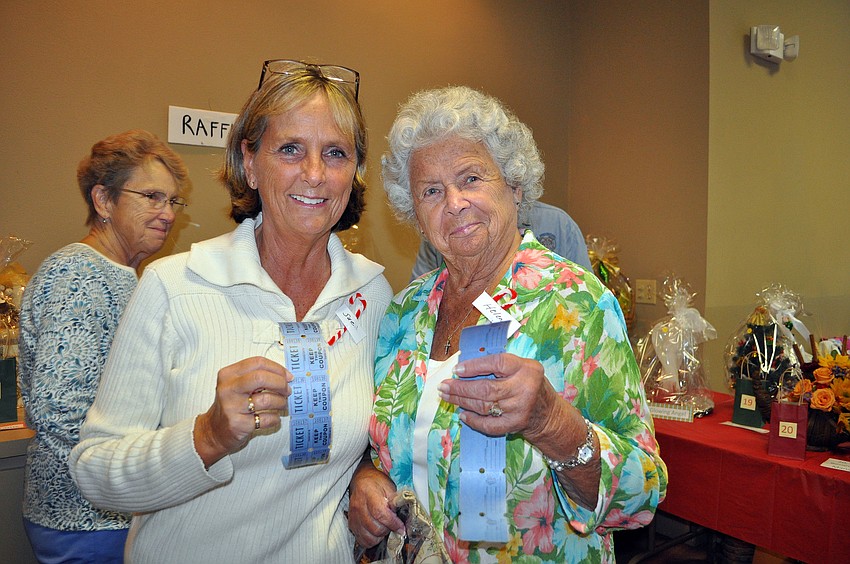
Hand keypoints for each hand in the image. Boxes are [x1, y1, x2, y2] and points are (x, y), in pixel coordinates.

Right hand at [193, 356, 291, 467]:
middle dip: (280, 383)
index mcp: (228, 374)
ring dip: (281, 402)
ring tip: (282, 405)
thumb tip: (286, 376)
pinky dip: (275, 418)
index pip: (257, 363)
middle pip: (261, 378)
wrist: (214, 430)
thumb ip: (257, 377)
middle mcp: (228, 389)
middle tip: (287, 390)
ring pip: (267, 399)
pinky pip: (266, 419)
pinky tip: (273, 417)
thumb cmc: (232, 405)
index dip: (277, 368)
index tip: (288, 376)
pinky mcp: (238, 424)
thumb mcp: (238, 385)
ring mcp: (232, 407)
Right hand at [348, 462, 404, 548]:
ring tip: (385, 528)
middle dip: (388, 530)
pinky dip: (371, 541)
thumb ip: (395, 501)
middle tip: (393, 525)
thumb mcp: (389, 487)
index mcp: (368, 493)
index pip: (380, 513)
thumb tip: (402, 517)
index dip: (392, 523)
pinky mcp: (351, 524)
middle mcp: (358, 506)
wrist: (362, 480)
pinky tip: (377, 533)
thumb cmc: (377, 483)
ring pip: (368, 537)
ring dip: (380, 536)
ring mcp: (353, 517)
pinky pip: (362, 540)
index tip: (401, 528)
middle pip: (375, 528)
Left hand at [437, 352, 565, 443]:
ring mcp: (520, 409)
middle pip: (486, 388)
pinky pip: (488, 424)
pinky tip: (462, 414)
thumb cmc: (529, 385)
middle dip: (460, 388)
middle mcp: (524, 388)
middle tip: (444, 386)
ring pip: (484, 406)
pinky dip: (473, 420)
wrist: (548, 414)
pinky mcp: (515, 425)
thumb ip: (498, 365)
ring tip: (447, 396)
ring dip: (461, 401)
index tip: (457, 370)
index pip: (497, 363)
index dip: (474, 366)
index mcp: (526, 368)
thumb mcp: (522, 368)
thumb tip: (464, 367)